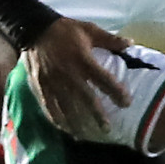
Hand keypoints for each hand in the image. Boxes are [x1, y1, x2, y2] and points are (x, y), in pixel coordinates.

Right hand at [24, 16, 132, 136]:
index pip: (102, 79)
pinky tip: (65, 128)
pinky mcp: (41, 86)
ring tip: (86, 135)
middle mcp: (68, 73)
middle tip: (107, 128)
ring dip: (77, 122)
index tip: (126, 103)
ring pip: (67, 107)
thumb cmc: (64, 30)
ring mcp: (53, 81)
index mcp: (82, 59)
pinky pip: (49, 106)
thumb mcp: (88, 29)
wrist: (34, 28)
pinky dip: (58, 119)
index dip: (116, 92)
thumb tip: (131, 43)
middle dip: (97, 115)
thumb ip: (109, 39)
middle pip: (85, 98)